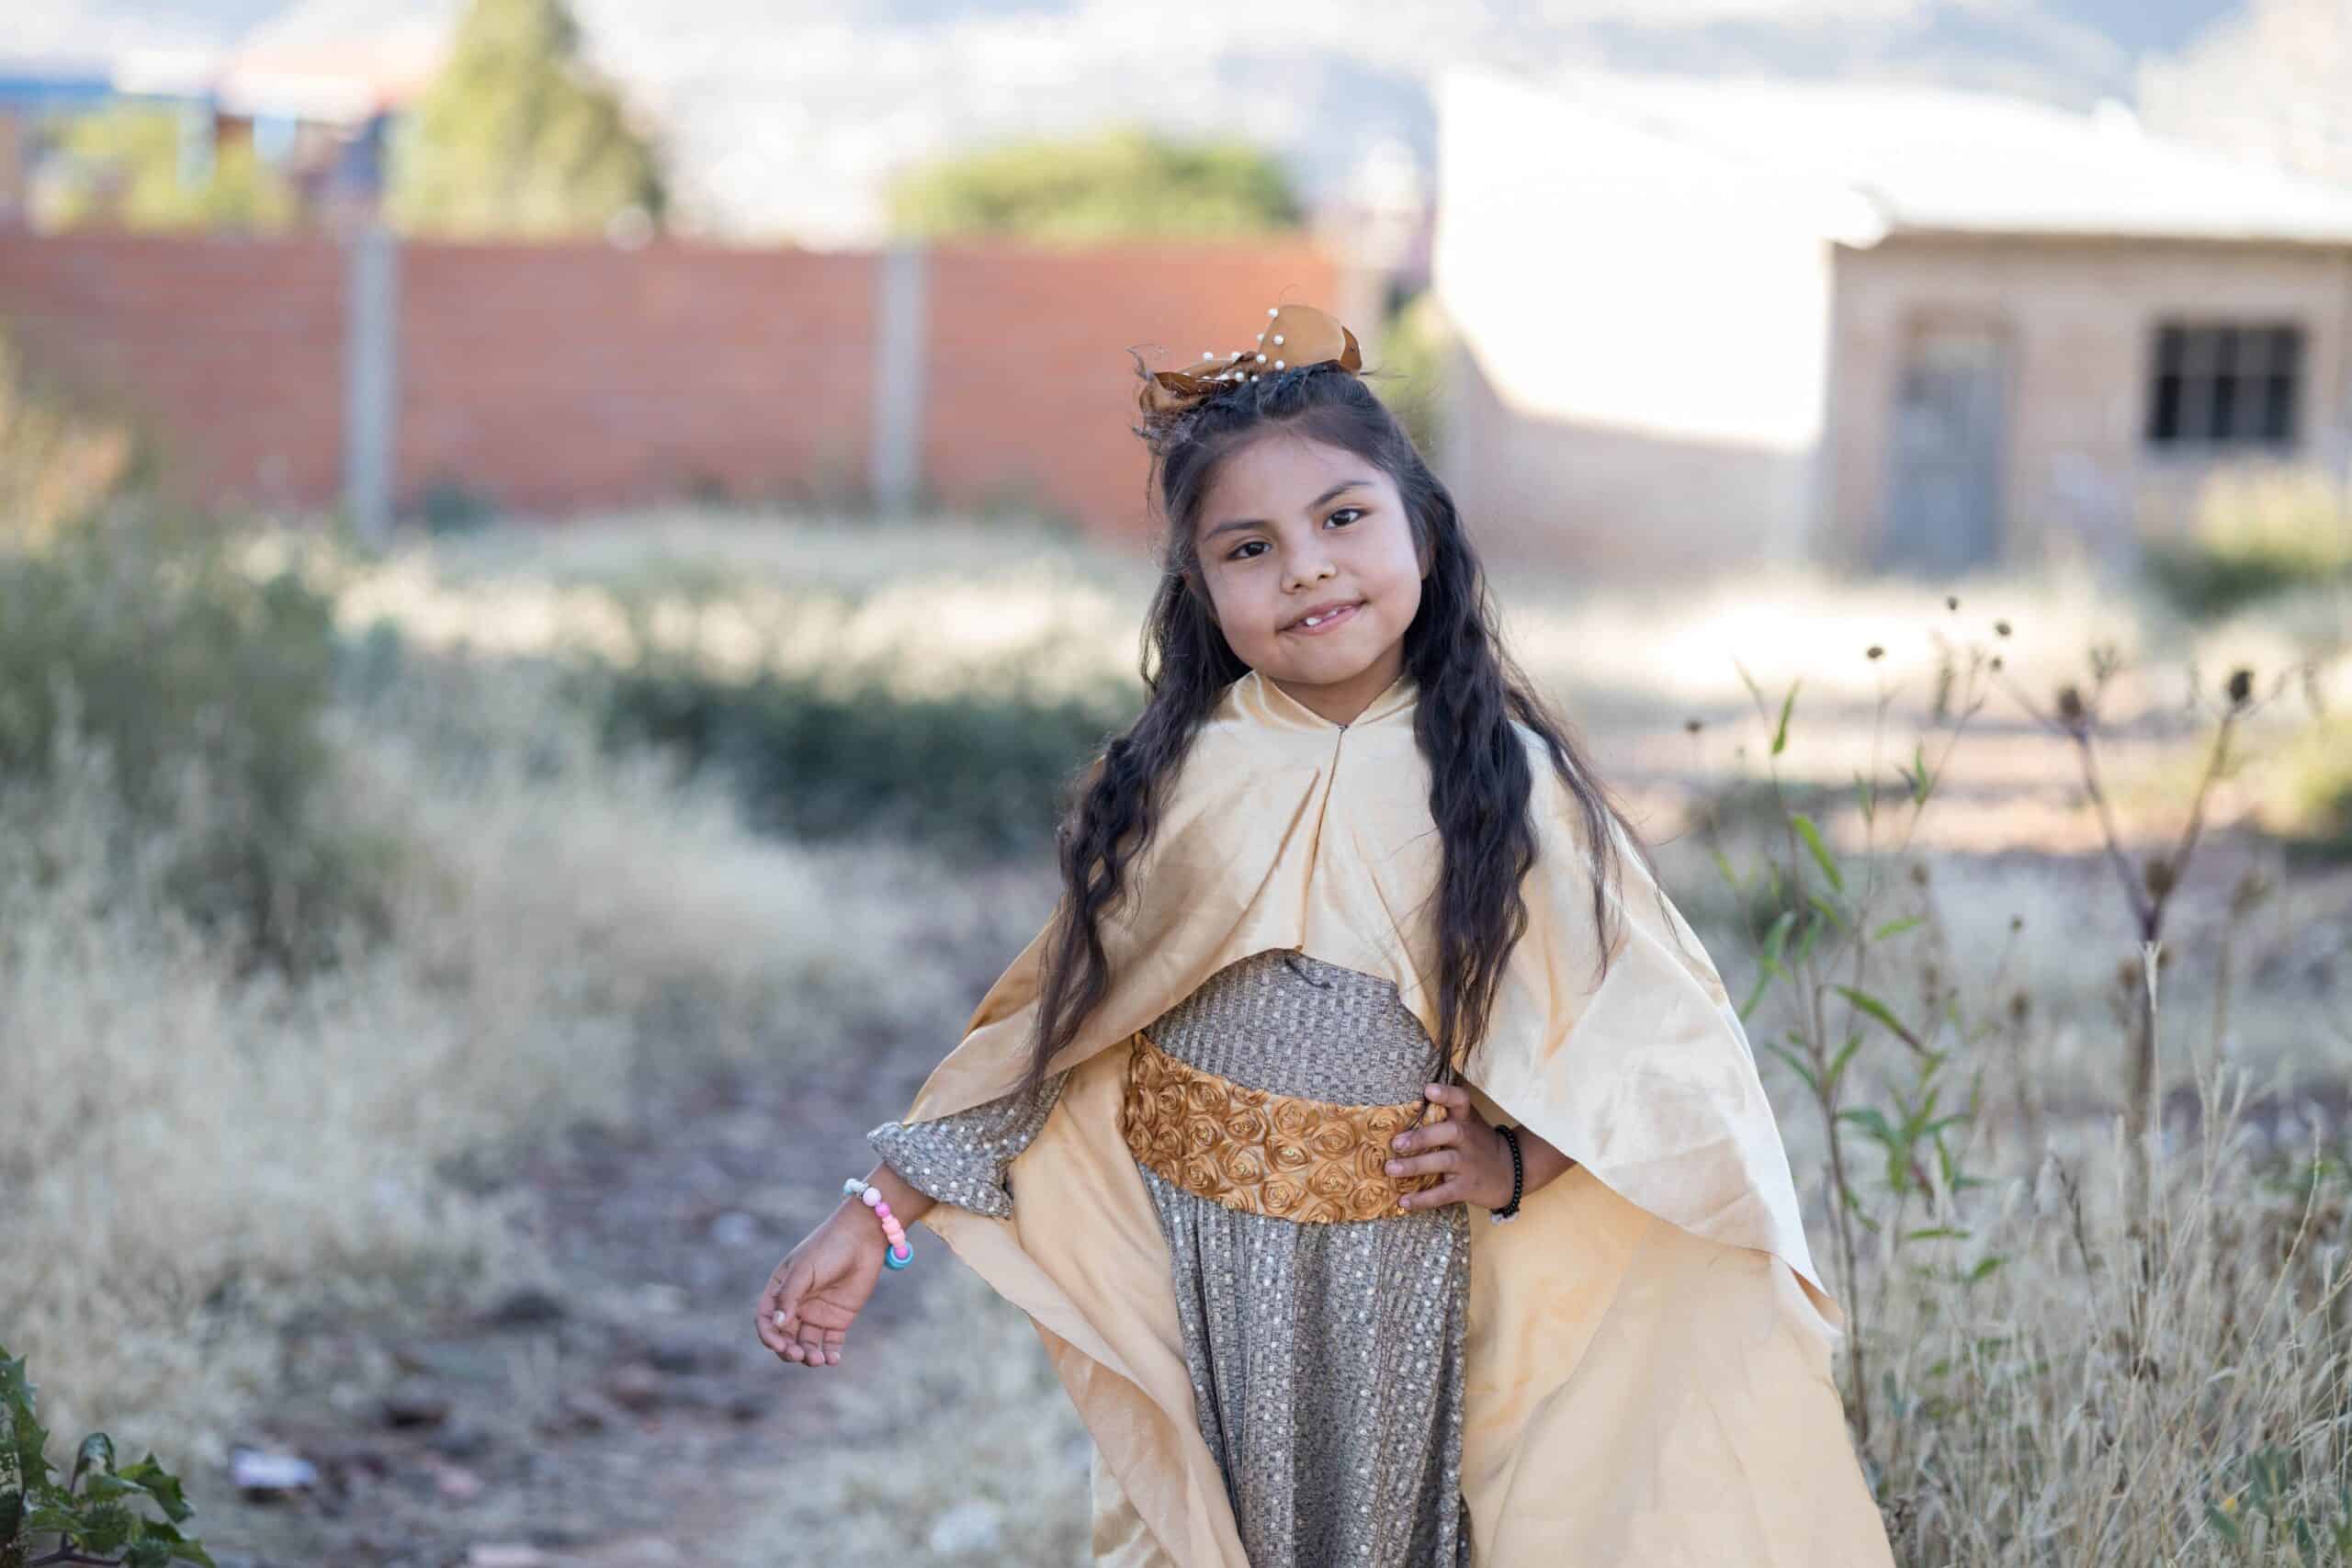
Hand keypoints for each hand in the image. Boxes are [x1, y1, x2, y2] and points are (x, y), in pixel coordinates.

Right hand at [753, 1205, 885, 1368]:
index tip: (779, 1346)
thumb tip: (777, 1324)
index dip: (769, 1335)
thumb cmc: (828, 1248)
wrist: (863, 1238)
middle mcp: (797, 1305)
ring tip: (818, 1360)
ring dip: (808, 1356)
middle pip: (785, 1337)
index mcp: (781, 1291)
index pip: (767, 1320)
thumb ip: (789, 1296)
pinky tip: (832, 1360)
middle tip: (798, 1355)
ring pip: (806, 1343)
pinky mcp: (839, 1318)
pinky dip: (829, 1354)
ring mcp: (817, 1313)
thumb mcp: (803, 1270)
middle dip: (788, 1350)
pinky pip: (830, 1343)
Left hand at [1385, 1082, 1513, 1212]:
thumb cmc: (1477, 1144)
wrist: (1511, 1172)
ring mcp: (1468, 1164)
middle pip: (1449, 1132)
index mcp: (1466, 1120)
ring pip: (1443, 1162)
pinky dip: (1423, 1199)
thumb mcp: (1468, 1124)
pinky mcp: (1467, 1187)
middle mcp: (1468, 1139)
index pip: (1460, 1100)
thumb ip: (1442, 1117)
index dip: (1446, 1094)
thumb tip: (1397, 1116)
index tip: (1429, 1090)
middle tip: (1396, 1143)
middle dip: (1422, 1137)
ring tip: (1391, 1169)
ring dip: (1415, 1166)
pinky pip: (1444, 1193)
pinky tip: (1404, 1201)